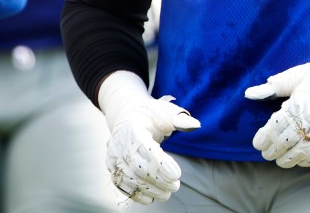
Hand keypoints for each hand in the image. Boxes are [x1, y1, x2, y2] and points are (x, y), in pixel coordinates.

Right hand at [98, 71, 199, 204]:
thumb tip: (196, 125)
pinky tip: (150, 198)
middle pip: (138, 168)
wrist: (127, 115)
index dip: (161, 164)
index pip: (146, 149)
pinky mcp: (113, 167)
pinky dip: (135, 194)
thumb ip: (179, 119)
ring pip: (130, 179)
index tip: (177, 175)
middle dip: (158, 180)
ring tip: (166, 194)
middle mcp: (121, 144)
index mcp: (134, 129)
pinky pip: (122, 184)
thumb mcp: (164, 111)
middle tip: (176, 186)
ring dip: (149, 190)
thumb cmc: (149, 115)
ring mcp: (115, 156)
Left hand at [246, 31, 309, 167]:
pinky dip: (307, 160)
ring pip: (300, 153)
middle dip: (273, 150)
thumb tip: (249, 93)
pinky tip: (300, 160)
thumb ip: (273, 87)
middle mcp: (309, 120)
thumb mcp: (296, 76)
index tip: (258, 142)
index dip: (264, 138)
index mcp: (297, 104)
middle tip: (266, 153)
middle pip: (284, 143)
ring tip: (280, 160)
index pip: (274, 128)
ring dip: (287, 159)